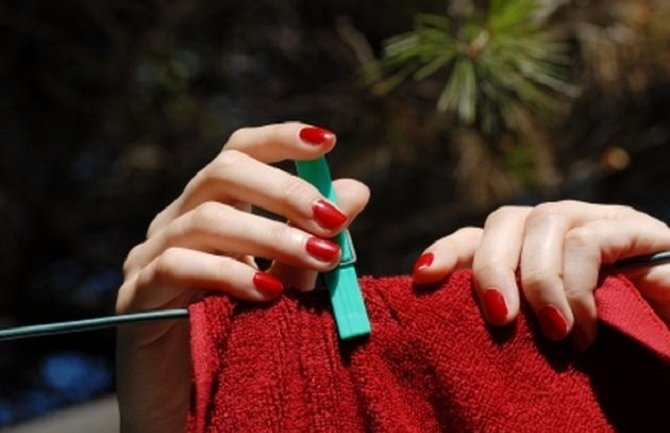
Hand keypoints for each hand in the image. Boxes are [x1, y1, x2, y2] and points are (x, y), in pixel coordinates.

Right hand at [115, 122, 369, 431]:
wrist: (191, 405)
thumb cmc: (242, 335)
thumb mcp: (288, 283)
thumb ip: (312, 240)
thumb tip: (356, 189)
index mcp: (213, 209)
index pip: (239, 153)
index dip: (279, 139)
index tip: (326, 141)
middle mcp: (177, 220)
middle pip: (222, 172)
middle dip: (283, 190)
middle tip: (332, 219)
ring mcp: (149, 254)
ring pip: (204, 217)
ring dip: (269, 235)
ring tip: (321, 258)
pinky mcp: (135, 295)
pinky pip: (177, 266)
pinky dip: (229, 273)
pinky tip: (268, 292)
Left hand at [412, 200, 669, 349]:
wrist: (668, 336)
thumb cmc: (609, 343)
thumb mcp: (545, 331)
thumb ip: (511, 317)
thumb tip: (448, 327)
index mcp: (527, 249)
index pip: (478, 236)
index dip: (448, 250)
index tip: (423, 275)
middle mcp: (555, 228)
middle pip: (504, 220)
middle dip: (491, 268)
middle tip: (498, 318)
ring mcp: (594, 221)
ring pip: (543, 222)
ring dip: (539, 281)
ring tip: (553, 333)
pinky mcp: (632, 228)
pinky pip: (587, 241)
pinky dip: (577, 286)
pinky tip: (585, 331)